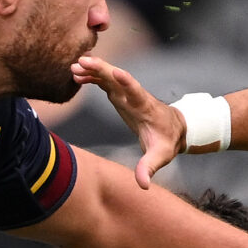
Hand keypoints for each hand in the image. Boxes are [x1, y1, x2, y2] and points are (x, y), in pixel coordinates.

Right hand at [71, 55, 185, 185]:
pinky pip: (104, 81)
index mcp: (145, 107)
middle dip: (101, 69)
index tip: (116, 71)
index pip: (136, 92)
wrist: (174, 127)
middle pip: (117, 78)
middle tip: (82, 62)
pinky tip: (76, 76)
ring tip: (73, 68)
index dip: (127, 81)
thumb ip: (150, 168)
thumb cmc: (167, 141)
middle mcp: (134, 95)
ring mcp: (126, 92)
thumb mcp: (160, 156)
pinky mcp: (120, 94)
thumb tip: (143, 185)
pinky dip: (92, 76)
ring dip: (93, 70)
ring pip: (108, 76)